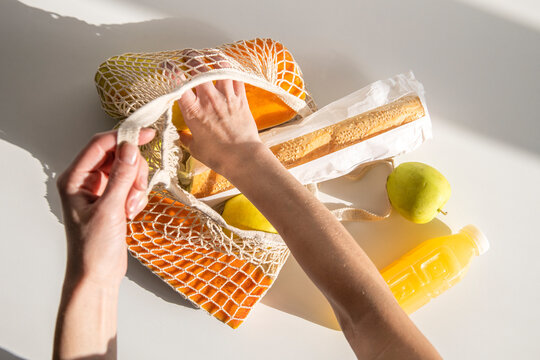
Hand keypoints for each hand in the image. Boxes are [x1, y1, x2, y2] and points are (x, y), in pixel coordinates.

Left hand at [56, 129, 154, 286]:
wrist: (97, 275)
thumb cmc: (92, 249)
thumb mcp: (109, 210)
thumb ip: (121, 177)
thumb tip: (130, 148)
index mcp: (75, 178)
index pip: (100, 145)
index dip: (124, 137)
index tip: (147, 134)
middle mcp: (86, 180)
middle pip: (118, 156)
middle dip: (132, 173)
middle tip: (134, 193)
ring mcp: (100, 189)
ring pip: (128, 170)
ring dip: (136, 187)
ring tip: (130, 209)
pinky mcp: (113, 199)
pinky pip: (132, 184)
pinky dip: (136, 196)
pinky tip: (131, 213)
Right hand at [175, 53, 264, 176]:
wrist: (242, 157)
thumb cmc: (218, 156)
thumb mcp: (195, 148)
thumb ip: (187, 138)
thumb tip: (181, 136)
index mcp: (193, 111)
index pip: (178, 83)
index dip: (170, 70)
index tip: (166, 65)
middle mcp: (208, 99)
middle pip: (198, 69)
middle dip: (190, 58)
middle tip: (187, 55)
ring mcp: (226, 97)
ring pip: (219, 68)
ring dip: (212, 58)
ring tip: (208, 54)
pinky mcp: (241, 99)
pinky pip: (237, 76)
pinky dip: (231, 68)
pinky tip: (227, 65)